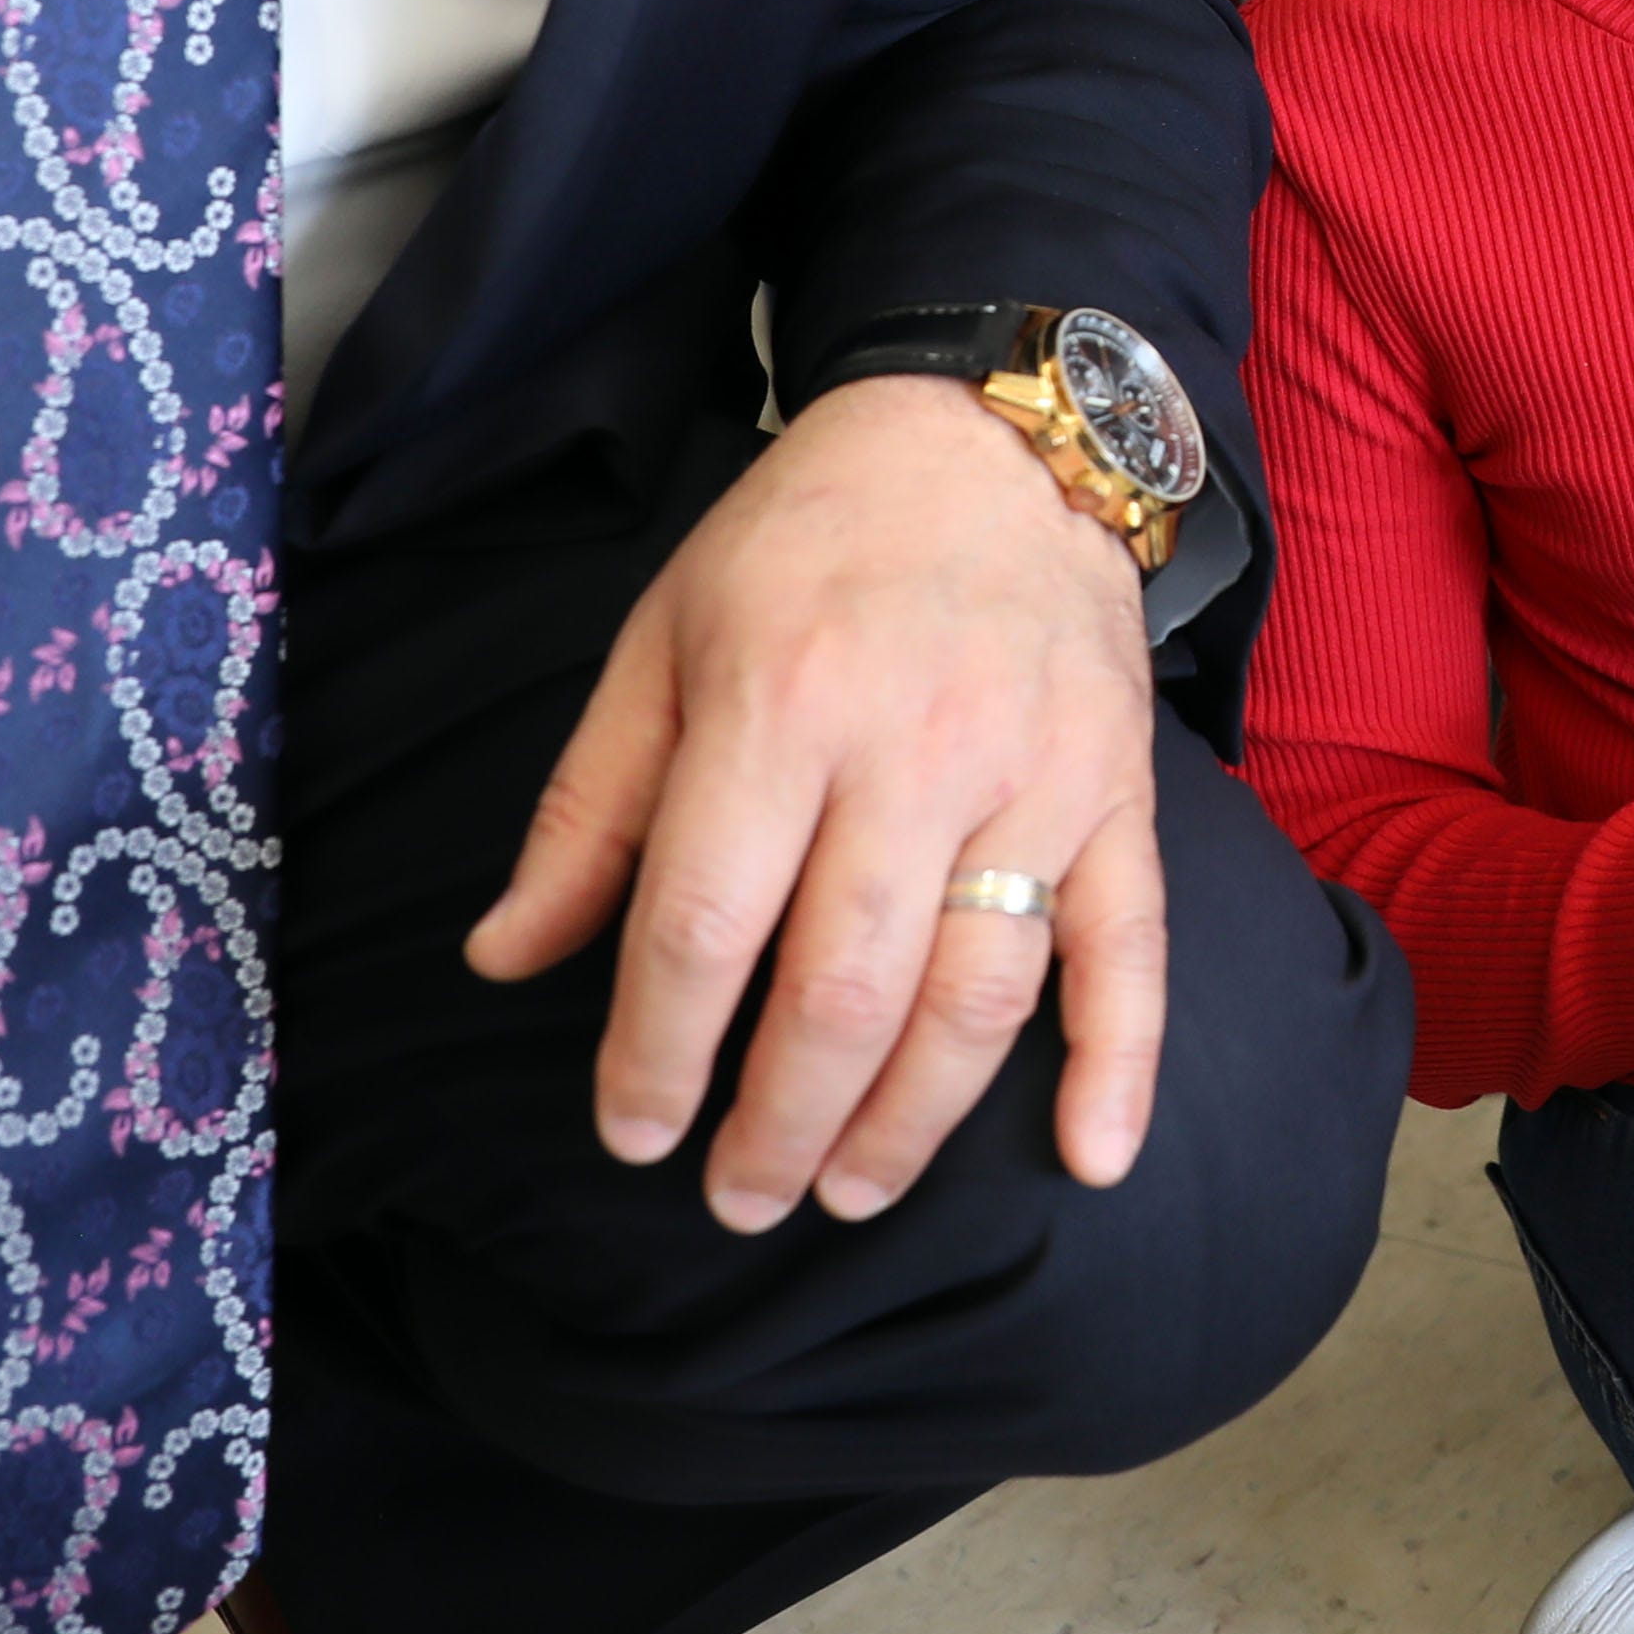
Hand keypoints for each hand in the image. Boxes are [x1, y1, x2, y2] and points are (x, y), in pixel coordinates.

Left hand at [465, 374, 1164, 1233]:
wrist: (989, 434)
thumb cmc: (804, 544)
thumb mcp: (662, 641)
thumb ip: (588, 808)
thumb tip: (501, 958)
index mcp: (780, 703)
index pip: (707, 924)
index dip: (658, 1052)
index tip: (630, 1131)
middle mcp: (913, 746)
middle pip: (842, 988)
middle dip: (779, 1122)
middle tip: (737, 1199)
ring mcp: (1034, 774)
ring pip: (977, 995)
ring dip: (909, 1122)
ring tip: (847, 1190)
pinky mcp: (1119, 790)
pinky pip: (1132, 946)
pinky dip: (1120, 1064)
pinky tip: (1089, 1161)